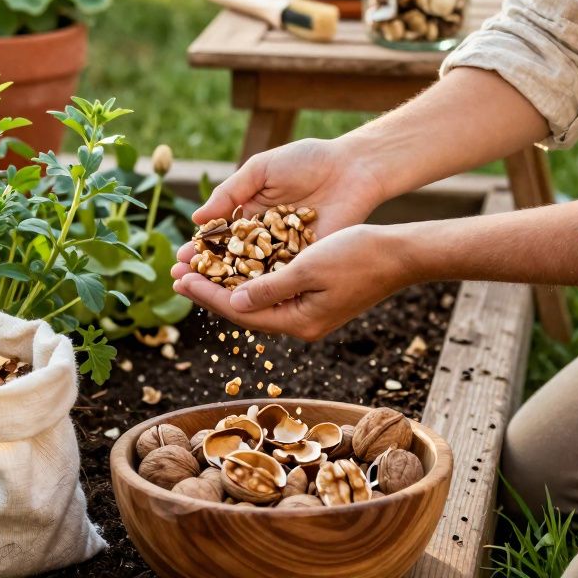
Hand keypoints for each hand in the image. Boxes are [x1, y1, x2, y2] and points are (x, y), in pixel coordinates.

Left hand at [172, 224, 416, 339]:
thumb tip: (232, 303)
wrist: (400, 253)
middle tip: (177, 274)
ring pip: (256, 300)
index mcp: (299, 322)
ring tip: (196, 269)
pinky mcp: (315, 298)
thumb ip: (269, 287)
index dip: (207, 294)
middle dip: (209, 290)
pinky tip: (232, 266)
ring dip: (225, 283)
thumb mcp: (308, 267)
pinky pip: (273, 291)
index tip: (180, 278)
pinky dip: (249, 279)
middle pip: (244, 309)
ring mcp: (309, 312)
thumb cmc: (358, 255)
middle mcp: (301, 323)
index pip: (241, 312)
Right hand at [174, 137, 387, 278]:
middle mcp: (265, 236)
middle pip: (231, 260)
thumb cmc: (306, 161)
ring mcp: (285, 251)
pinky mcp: (306, 260)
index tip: (180, 261)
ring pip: (252, 274)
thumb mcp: (260, 170)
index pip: (220, 237)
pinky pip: (280, 277)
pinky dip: (261, 287)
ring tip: (203, 294)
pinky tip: (240, 297)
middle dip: (206, 272)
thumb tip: (197, 218)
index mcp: (251, 213)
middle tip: (181, 281)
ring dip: (227, 285)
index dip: (200, 250)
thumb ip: (230, 193)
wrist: (351, 167)